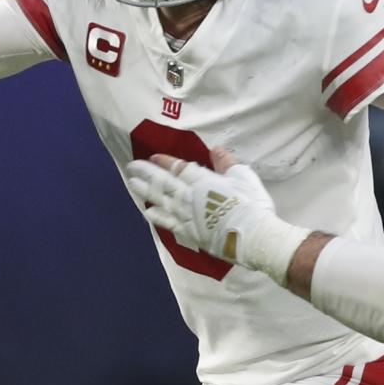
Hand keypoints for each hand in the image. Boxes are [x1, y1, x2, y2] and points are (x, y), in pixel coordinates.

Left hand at [124, 151, 307, 282]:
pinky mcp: (188, 232)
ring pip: (160, 200)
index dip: (164, 161)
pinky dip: (156, 216)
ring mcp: (186, 215)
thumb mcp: (243, 176)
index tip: (152, 156)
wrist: (252, 235)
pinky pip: (167, 222)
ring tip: (133, 184)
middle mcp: (188, 196)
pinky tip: (147, 212)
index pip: (178, 168)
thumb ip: (226, 163)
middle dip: (146, 173)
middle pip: (163, 182)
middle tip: (132, 166)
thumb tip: (216, 149)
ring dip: (145, 191)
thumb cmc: (251, 203)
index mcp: (202, 180)